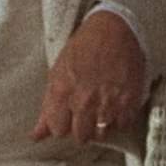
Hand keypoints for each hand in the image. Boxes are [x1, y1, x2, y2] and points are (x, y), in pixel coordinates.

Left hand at [33, 10, 146, 144]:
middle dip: (82, 128)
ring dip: (101, 125)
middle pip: (81, 136)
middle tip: (87, 113)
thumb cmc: (82, 49)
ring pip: (101, 134)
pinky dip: (119, 119)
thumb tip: (36, 136)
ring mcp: (107, 101)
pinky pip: (122, 125)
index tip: (69, 117)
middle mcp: (83, 100)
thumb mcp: (57, 74)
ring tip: (102, 110)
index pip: (58, 131)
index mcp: (62, 93)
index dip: (64, 125)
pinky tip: (116, 105)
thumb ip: (48, 109)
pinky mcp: (129, 100)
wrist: (113, 29)